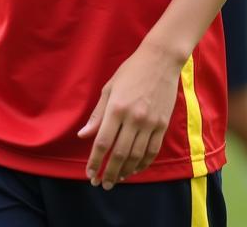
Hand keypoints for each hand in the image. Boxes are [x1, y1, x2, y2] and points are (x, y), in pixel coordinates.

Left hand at [78, 41, 181, 188]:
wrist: (160, 61)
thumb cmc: (130, 72)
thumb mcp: (109, 88)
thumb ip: (97, 114)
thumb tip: (84, 135)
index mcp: (116, 108)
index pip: (103, 142)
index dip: (95, 161)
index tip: (89, 174)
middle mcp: (133, 118)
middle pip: (119, 154)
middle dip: (109, 172)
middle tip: (102, 184)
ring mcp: (150, 123)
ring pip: (136, 156)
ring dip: (125, 171)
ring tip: (117, 179)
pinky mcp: (162, 125)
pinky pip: (152, 151)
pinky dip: (143, 164)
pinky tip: (135, 169)